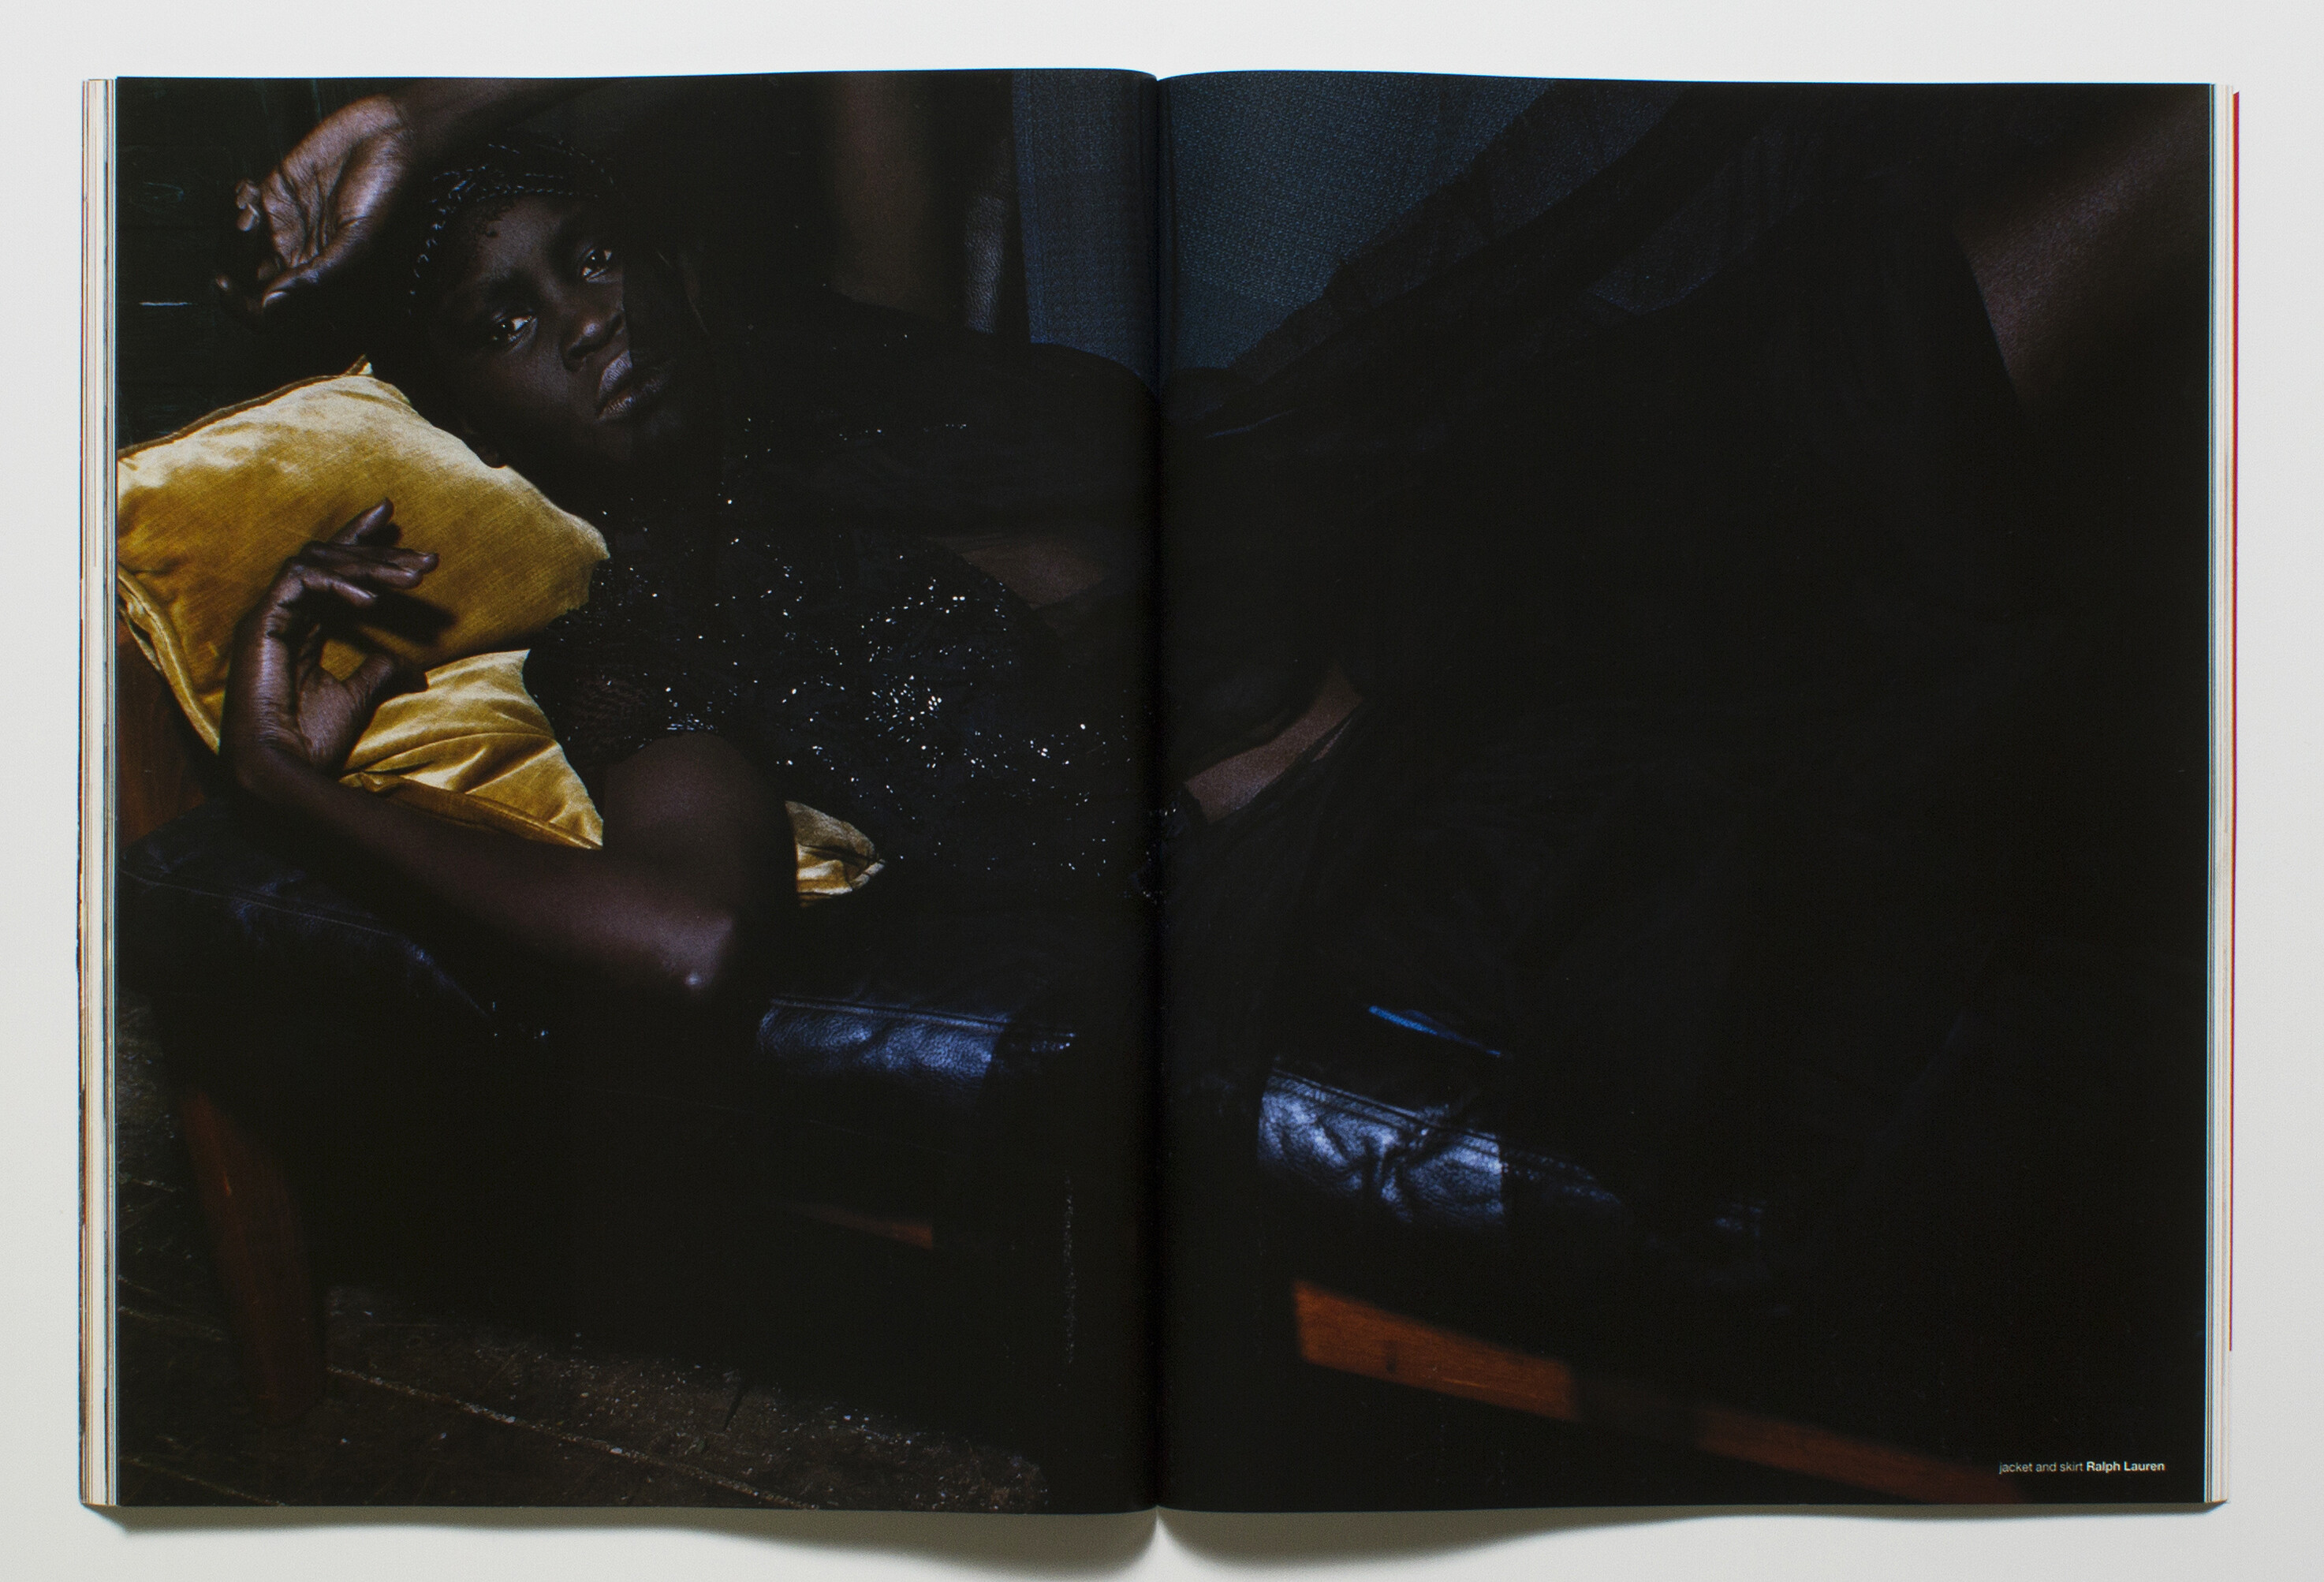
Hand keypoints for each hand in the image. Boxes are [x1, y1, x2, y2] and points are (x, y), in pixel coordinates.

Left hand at [214, 95, 420, 322]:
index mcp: (321, 279)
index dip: (243, 307)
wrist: (390, 137)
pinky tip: (252, 188)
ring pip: (238, 243)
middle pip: (247, 277)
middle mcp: (301, 256)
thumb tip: (271, 305)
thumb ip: (317, 276)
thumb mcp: (358, 241)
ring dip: (233, 225)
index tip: (227, 285)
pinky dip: (237, 199)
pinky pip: (242, 206)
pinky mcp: (277, 192)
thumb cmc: (388, 190)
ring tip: (252, 204)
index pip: (273, 309)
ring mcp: (287, 225)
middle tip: (248, 225)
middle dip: (233, 256)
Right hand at [222, 501, 436, 797]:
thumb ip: (379, 672)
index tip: (397, 525)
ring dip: (368, 566)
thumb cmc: (310, 739)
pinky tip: (372, 600)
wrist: (283, 768)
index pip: (334, 571)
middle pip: (329, 561)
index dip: (363, 545)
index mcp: (303, 626)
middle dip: (379, 553)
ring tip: (412, 578)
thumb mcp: (357, 698)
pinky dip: (338, 584)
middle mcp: (284, 614)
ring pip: (317, 564)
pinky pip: (299, 582)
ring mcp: (269, 616)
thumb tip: (415, 670)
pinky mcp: (260, 622)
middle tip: (427, 559)